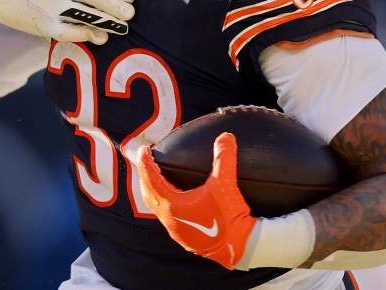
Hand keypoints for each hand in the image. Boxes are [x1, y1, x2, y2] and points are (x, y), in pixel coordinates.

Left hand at [136, 133, 257, 269]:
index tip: (144, 149)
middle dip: (145, 177)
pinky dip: (166, 203)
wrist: (241, 248)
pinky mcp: (185, 237)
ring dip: (154, 191)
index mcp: (172, 205)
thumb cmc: (230, 218)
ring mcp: (176, 230)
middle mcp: (169, 218)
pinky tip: (179, 198)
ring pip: (157, 207)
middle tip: (147, 162)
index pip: (151, 179)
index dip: (145, 162)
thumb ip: (224, 159)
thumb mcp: (227, 186)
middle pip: (148, 194)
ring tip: (158, 178)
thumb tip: (226, 136)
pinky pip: (168, 216)